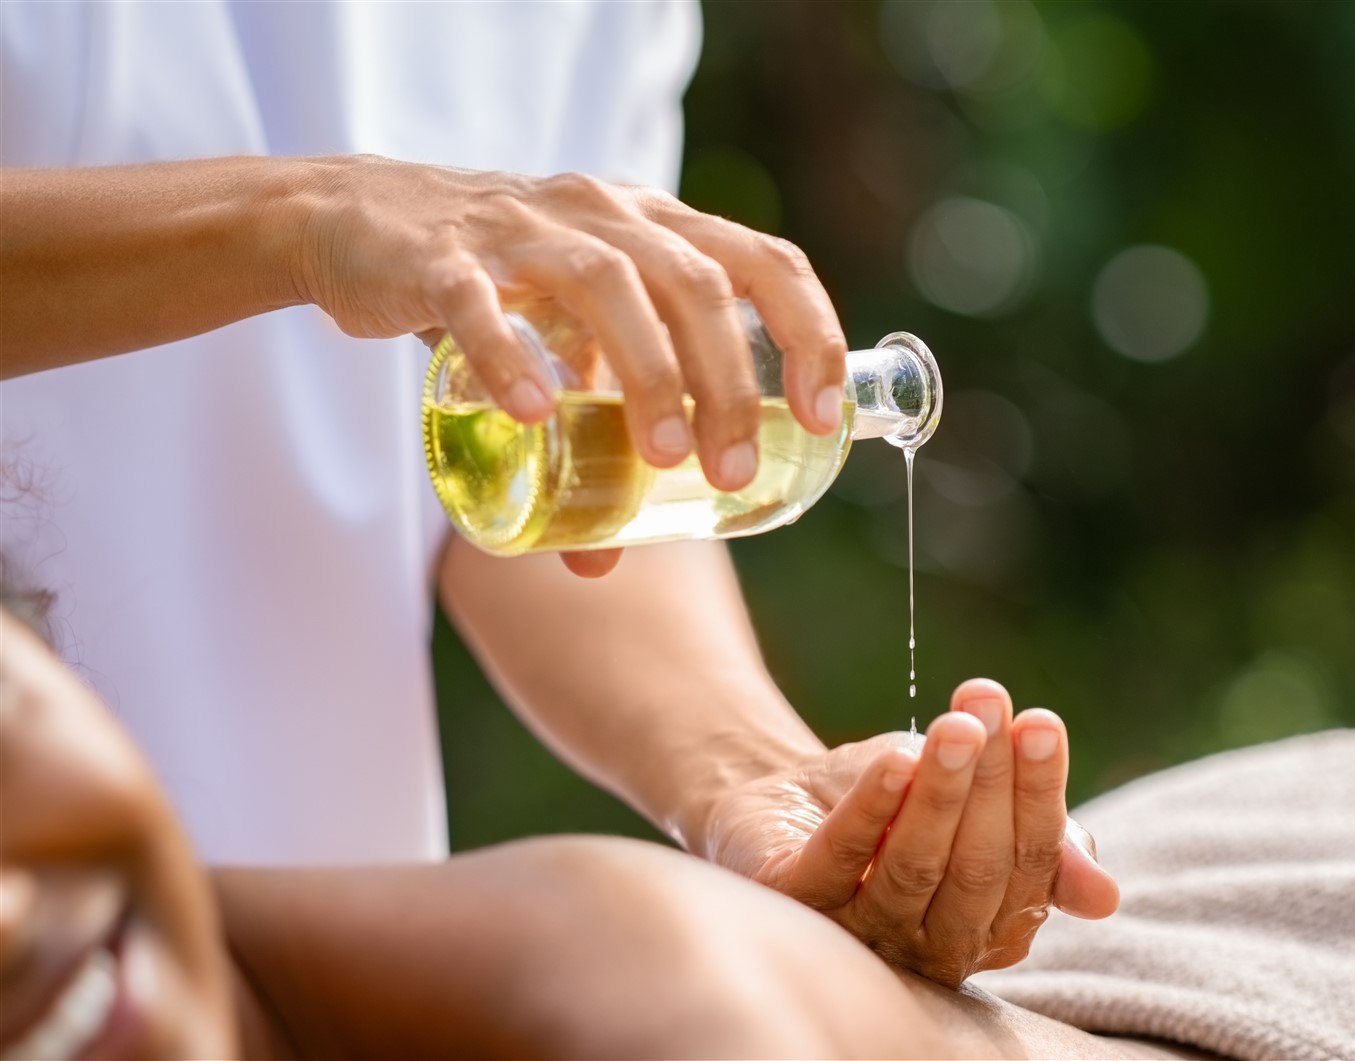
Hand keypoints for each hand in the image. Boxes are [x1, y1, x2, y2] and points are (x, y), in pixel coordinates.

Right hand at [287, 156, 847, 575]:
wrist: (355, 221)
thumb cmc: (493, 285)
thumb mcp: (563, 343)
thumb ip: (592, 436)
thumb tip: (605, 561)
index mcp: (653, 227)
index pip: (763, 260)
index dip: (808, 332)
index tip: (823, 416)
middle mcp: (602, 214)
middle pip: (694, 286)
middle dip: (728, 385)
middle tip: (732, 475)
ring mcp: (519, 230)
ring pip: (605, 286)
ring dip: (647, 374)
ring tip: (662, 459)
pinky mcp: (438, 257)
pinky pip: (477, 304)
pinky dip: (509, 358)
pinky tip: (534, 414)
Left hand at [702, 679, 1118, 986]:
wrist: (785, 793)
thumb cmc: (895, 801)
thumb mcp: (975, 807)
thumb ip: (1042, 845)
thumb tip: (1105, 899)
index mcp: (987, 928)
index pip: (1031, 867)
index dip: (1039, 793)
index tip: (1039, 723)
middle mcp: (928, 946)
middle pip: (978, 871)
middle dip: (991, 783)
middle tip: (989, 707)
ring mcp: (859, 931)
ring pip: (915, 868)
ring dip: (940, 792)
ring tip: (955, 725)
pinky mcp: (799, 902)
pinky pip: (843, 858)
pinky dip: (873, 808)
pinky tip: (897, 759)